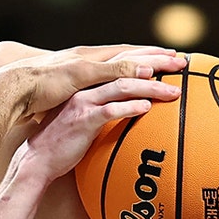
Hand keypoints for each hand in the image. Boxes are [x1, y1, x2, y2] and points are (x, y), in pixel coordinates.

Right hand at [18, 71, 181, 183]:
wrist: (38, 159)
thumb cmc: (64, 145)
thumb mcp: (85, 123)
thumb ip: (104, 114)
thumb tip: (129, 117)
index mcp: (88, 87)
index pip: (121, 67)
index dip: (145, 60)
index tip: (169, 59)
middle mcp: (86, 89)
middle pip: (126, 71)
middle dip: (156, 66)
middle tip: (180, 66)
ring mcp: (84, 103)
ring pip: (123, 87)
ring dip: (150, 87)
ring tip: (172, 90)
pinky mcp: (83, 120)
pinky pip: (111, 110)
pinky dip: (130, 107)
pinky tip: (147, 107)